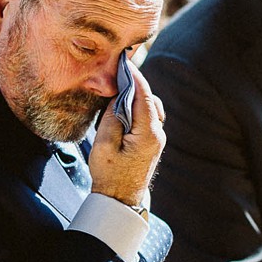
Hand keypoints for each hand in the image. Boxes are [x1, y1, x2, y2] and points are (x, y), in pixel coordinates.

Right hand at [88, 57, 165, 206]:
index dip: (134, 76)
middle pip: (149, 99)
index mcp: (147, 132)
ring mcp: (156, 139)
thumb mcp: (104, 144)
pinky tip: (122, 107)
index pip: (144, 95)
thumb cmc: (110, 175)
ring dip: (136, 96)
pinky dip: (137, 107)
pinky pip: (146, 118)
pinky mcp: (151, 143)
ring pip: (149, 107)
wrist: (120, 200)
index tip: (124, 61)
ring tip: (118, 88)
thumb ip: (112, 117)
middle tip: (117, 73)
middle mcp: (157, 133)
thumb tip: (118, 97)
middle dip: (135, 84)